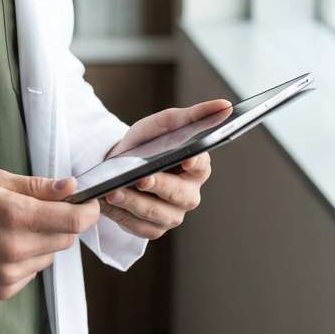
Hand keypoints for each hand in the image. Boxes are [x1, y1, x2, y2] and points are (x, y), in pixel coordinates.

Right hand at [0, 169, 100, 299]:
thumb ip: (36, 186)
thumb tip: (71, 187)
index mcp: (14, 215)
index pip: (72, 220)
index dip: (88, 211)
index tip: (90, 203)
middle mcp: (14, 248)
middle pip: (66, 239)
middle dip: (64, 222)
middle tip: (45, 209)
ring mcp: (8, 274)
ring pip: (50, 257)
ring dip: (44, 241)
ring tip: (16, 227)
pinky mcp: (3, 290)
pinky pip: (32, 273)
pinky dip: (28, 258)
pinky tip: (4, 246)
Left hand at [98, 98, 232, 239]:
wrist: (119, 164)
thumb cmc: (148, 142)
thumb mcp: (165, 123)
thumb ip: (195, 115)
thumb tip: (226, 105)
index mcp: (198, 167)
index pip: (201, 166)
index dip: (195, 162)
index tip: (187, 156)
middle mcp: (189, 194)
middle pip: (178, 194)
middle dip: (158, 185)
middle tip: (139, 177)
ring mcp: (173, 214)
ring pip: (158, 214)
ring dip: (134, 203)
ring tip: (112, 191)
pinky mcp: (154, 228)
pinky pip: (140, 227)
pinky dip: (123, 217)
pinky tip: (108, 205)